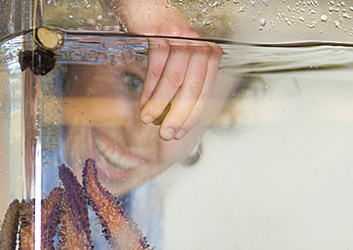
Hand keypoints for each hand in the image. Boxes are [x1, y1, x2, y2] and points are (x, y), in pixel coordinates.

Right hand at [112, 0, 222, 140]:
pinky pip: (156, 68)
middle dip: (177, 117)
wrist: (144, 3)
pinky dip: (148, 90)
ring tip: (148, 120)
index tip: (180, 133)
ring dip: (159, 105)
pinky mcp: (160, 34)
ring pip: (173, 81)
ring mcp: (180, 38)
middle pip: (191, 89)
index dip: (192, 116)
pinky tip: (143, 103)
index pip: (204, 92)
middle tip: (165, 134)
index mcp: (209, 53)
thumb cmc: (161, 33)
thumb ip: (181, 82)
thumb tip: (174, 118)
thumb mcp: (179, 56)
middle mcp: (199, 45)